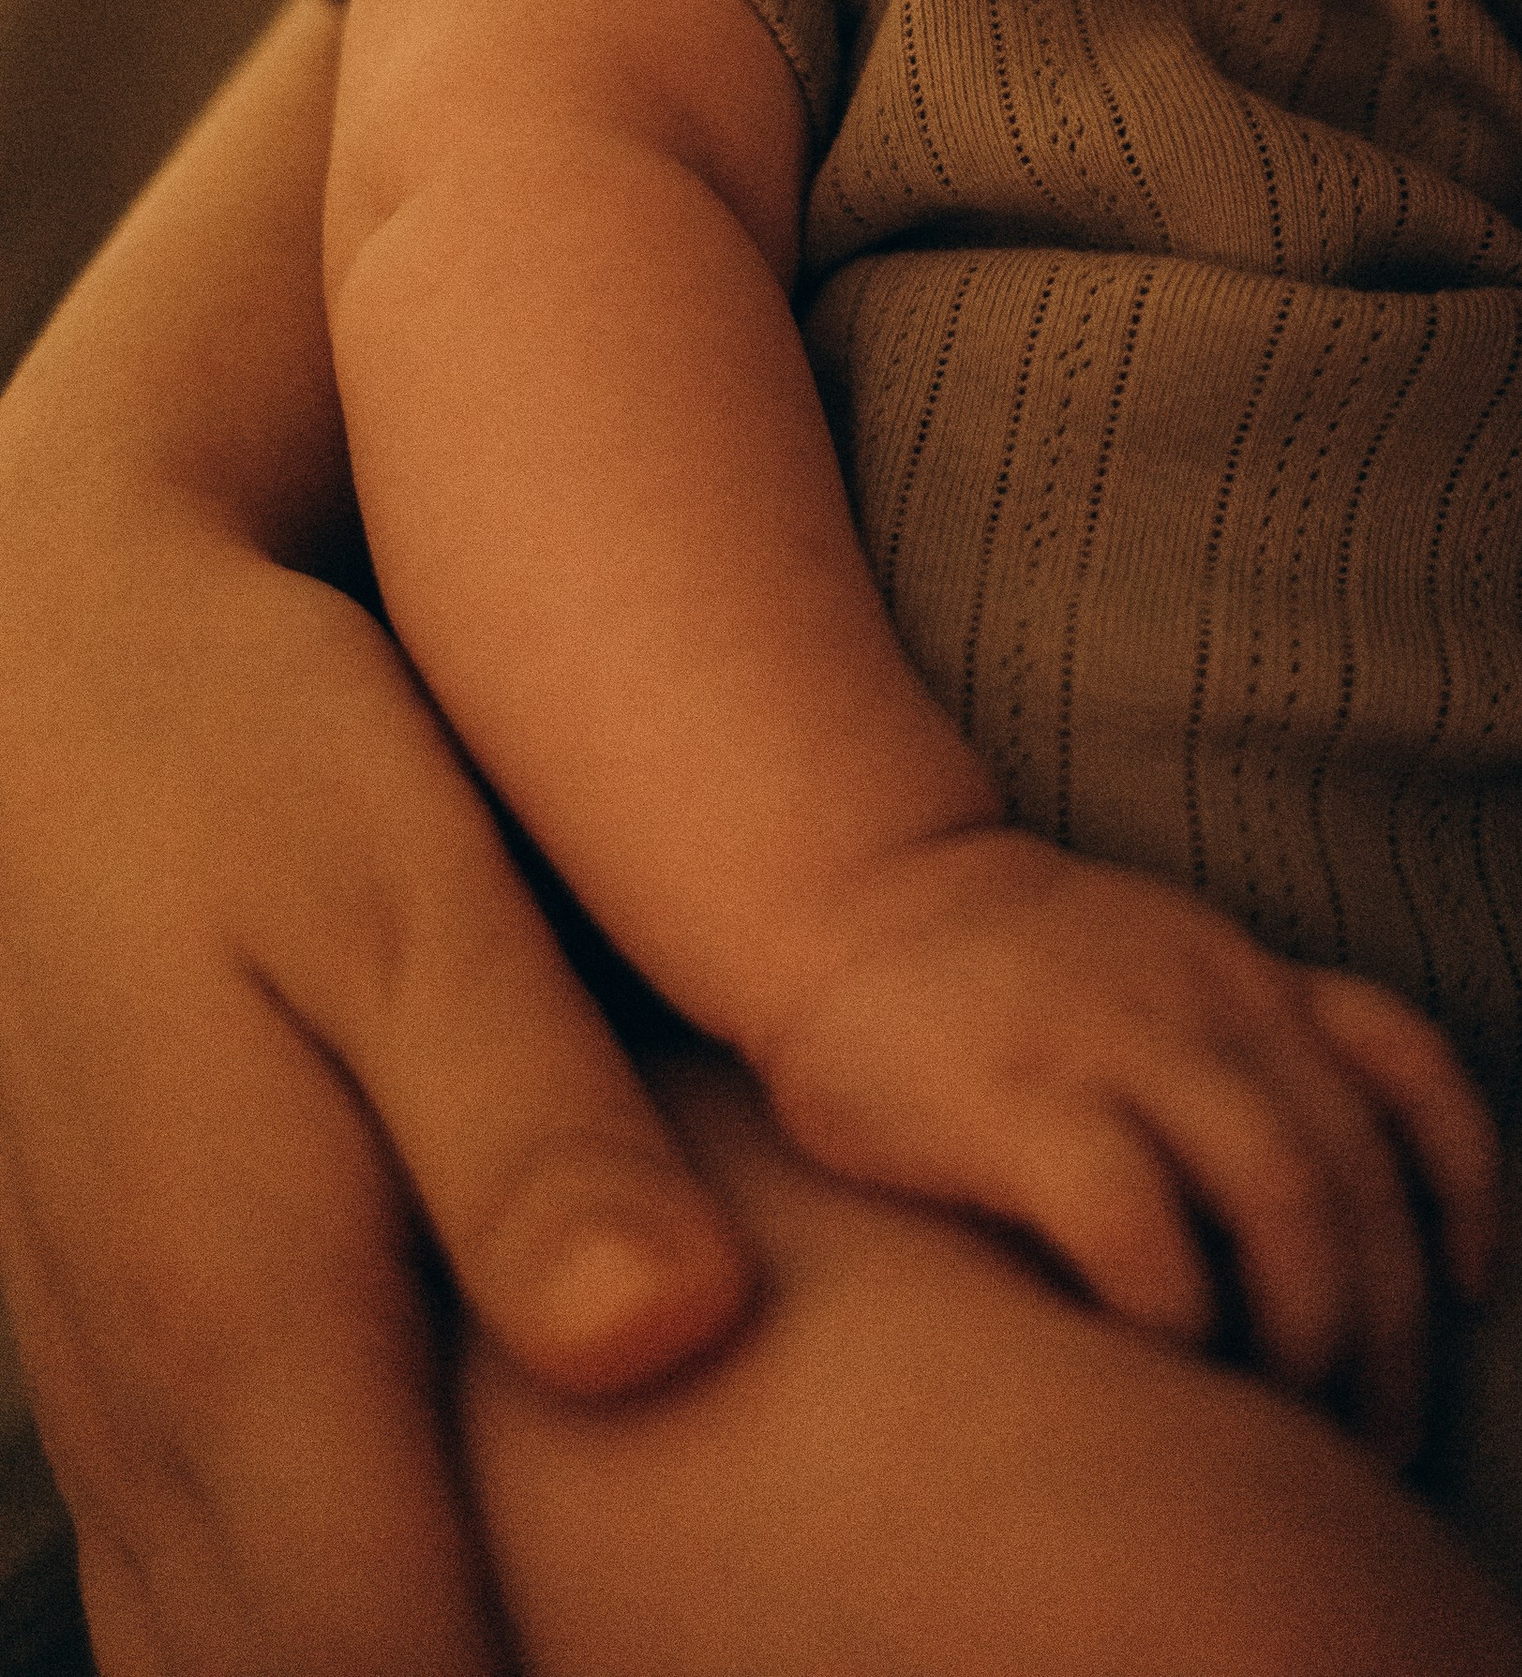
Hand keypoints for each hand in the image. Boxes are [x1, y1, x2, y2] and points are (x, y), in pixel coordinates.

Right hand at [0, 9, 754, 1676]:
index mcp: (247, 1319)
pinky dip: (308, 1632)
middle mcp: (157, 1405)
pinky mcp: (120, 1355)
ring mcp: (112, 1395)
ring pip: (222, 1658)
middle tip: (724, 1656)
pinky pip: (189, 1587)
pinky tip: (460, 1600)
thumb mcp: (416, 899)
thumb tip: (669, 1340)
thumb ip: (529, 1127)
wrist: (58, 675)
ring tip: (607, 1635)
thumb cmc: (259, 764)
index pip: (392, 1667)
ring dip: (397, 1671)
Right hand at [749, 825, 1501, 1471]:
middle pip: (1352, 1170)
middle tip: (1370, 1432)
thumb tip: (1349, 1227)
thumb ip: (1253, 1052)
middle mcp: (1209, 1001)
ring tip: (1286, 1417)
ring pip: (1280, 1191)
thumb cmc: (1014, 976)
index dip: (1465, 1189)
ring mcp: (1115, 1041)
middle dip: (1387, 1324)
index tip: (1470, 1293)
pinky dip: (1176, 1309)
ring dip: (1305, 1329)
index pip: (1408, 1069)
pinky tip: (1166, 1358)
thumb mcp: (1167, 969)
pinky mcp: (1015, 1099)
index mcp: (1250, 979)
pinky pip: (1137, 1219)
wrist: (853, 896)